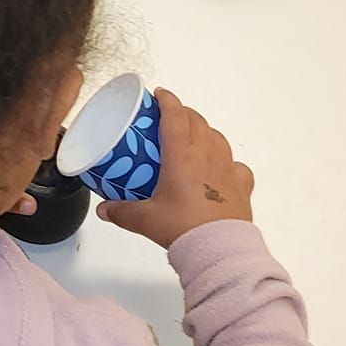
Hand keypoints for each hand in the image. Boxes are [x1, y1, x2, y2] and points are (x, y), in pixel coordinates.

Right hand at [97, 89, 253, 248]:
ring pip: (218, 138)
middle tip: (169, 119)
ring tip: (193, 140)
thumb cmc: (183, 228)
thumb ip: (122, 212)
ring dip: (205, 132)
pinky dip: (228, 163)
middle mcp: (207, 155)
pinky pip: (237, 166)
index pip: (175, 115)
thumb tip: (104, 210)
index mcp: (182, 154)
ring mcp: (228, 169)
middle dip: (183, 113)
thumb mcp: (145, 219)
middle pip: (197, 121)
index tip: (158, 95)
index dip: (167, 100)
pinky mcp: (241, 186)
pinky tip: (222, 171)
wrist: (219, 250)